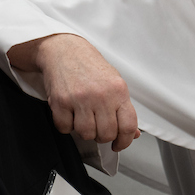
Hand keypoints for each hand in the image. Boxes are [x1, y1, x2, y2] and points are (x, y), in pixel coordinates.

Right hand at [25, 34, 139, 151]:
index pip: (128, 126)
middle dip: (102, 136)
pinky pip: (65, 128)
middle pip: (106, 134)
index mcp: (118, 91)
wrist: (64, 50)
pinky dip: (66, 125)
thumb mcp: (114, 82)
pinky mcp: (61, 101)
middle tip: (97, 127)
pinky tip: (69, 114)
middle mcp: (101, 95)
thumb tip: (133, 133)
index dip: (125, 141)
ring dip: (84, 131)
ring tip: (83, 118)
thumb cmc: (89, 66)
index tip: (118, 144)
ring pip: (86, 134)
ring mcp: (80, 99)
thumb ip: (123, 108)